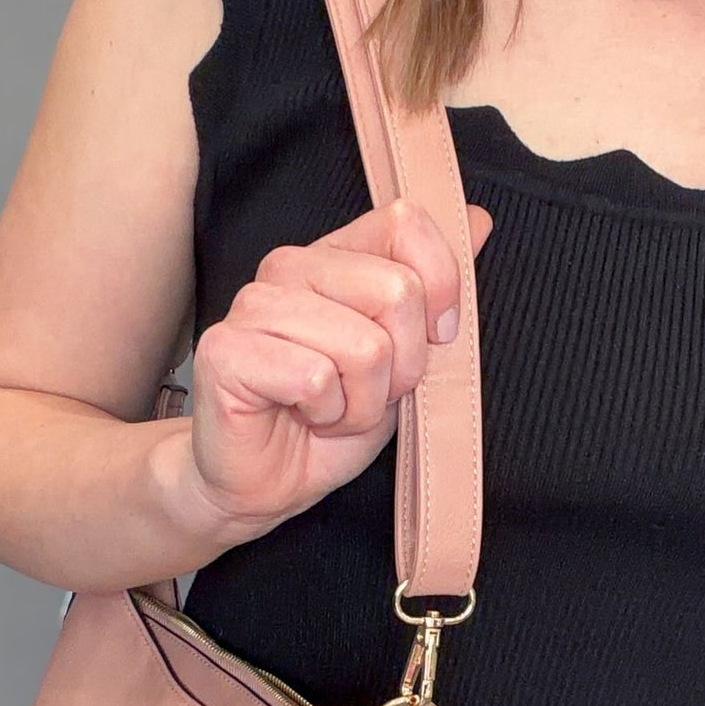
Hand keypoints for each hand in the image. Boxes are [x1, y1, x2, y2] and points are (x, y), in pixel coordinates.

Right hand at [186, 197, 493, 536]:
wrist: (267, 485)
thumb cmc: (331, 421)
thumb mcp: (406, 355)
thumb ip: (435, 288)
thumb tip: (479, 220)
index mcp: (333, 256)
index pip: (405, 224)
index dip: (440, 288)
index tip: (430, 340)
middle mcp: (289, 266)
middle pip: (397, 292)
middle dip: (401, 366)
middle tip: (364, 392)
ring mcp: (253, 304)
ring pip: (364, 346)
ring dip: (362, 402)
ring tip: (331, 410)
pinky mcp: (225, 349)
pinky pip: (317, 378)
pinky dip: (326, 414)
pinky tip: (302, 417)